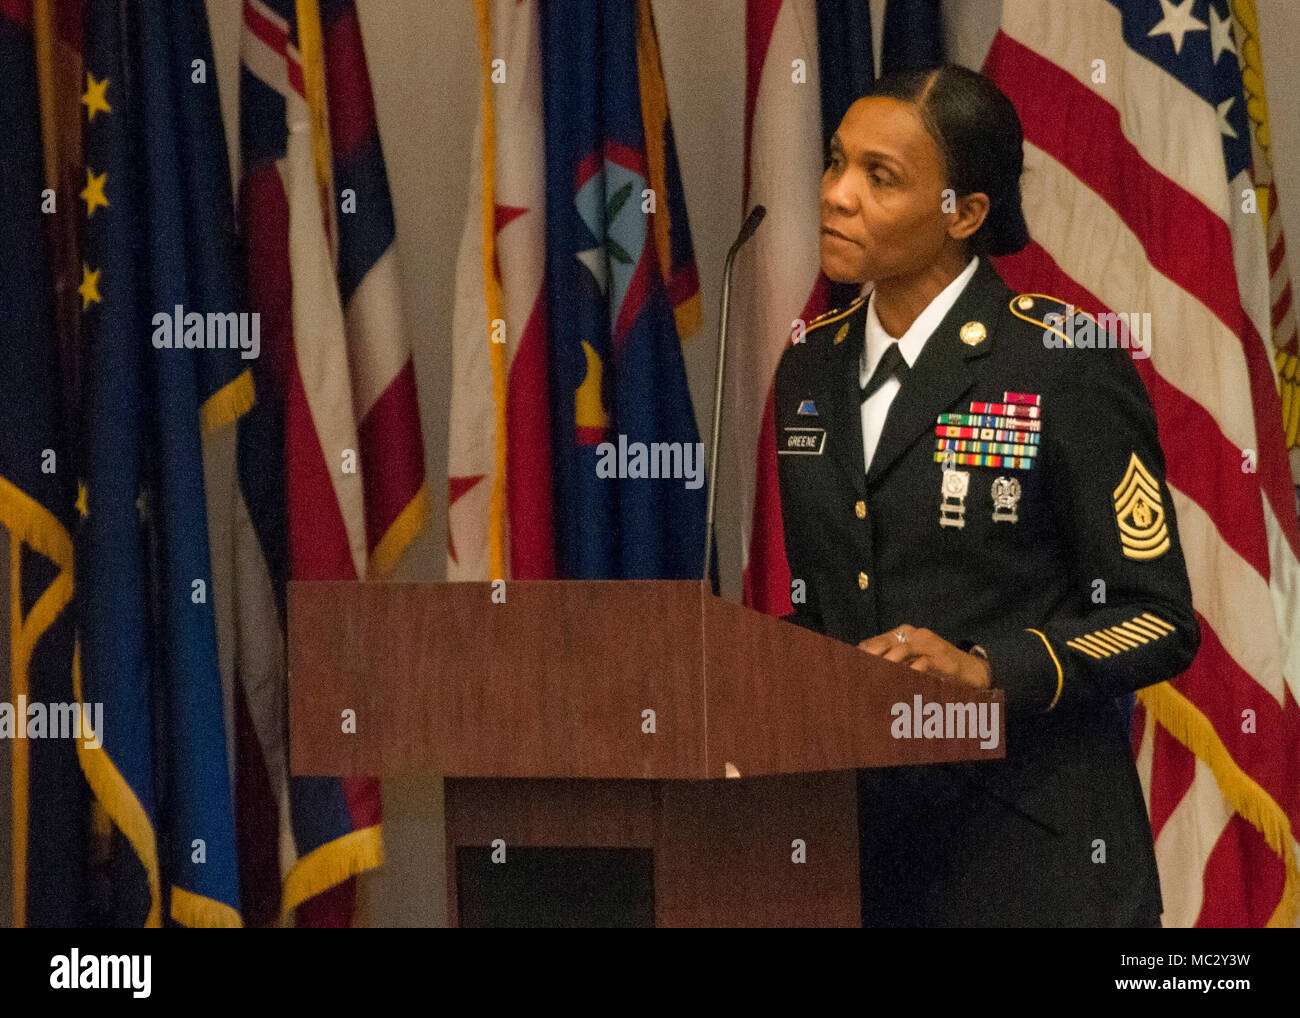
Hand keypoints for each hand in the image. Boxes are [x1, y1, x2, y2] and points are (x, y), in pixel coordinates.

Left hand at [857, 624, 991, 688]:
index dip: (860, 655)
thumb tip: (863, 674)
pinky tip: (898, 686)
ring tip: (872, 681)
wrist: (974, 671)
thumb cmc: (938, 667)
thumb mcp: (914, 661)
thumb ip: (893, 663)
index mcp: (905, 633)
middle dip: (869, 660)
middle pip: (884, 645)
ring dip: (886, 667)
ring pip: (902, 652)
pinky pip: (922, 665)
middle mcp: (916, 635)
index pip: (875, 642)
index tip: (847, 669)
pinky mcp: (943, 660)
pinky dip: (909, 675)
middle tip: (855, 676)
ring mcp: (930, 646)